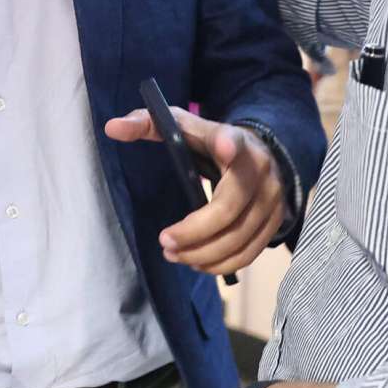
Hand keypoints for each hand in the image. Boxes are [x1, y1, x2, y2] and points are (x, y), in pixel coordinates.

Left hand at [103, 105, 285, 275]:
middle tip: (164, 242)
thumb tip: (112, 128)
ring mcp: (272, 198)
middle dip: (194, 232)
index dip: (228, 144)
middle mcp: (259, 169)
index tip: (223, 147)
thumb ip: (146, 124)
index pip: (231, 139)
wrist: (257, 153)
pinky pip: (250, 252)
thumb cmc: (209, 141)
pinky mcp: (275, 221)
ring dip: (204, 254)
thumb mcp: (180, 126)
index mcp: (233, 139)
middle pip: (228, 209)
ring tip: (175, 255)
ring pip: (239, 237)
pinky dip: (223, 264)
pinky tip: (198, 263)